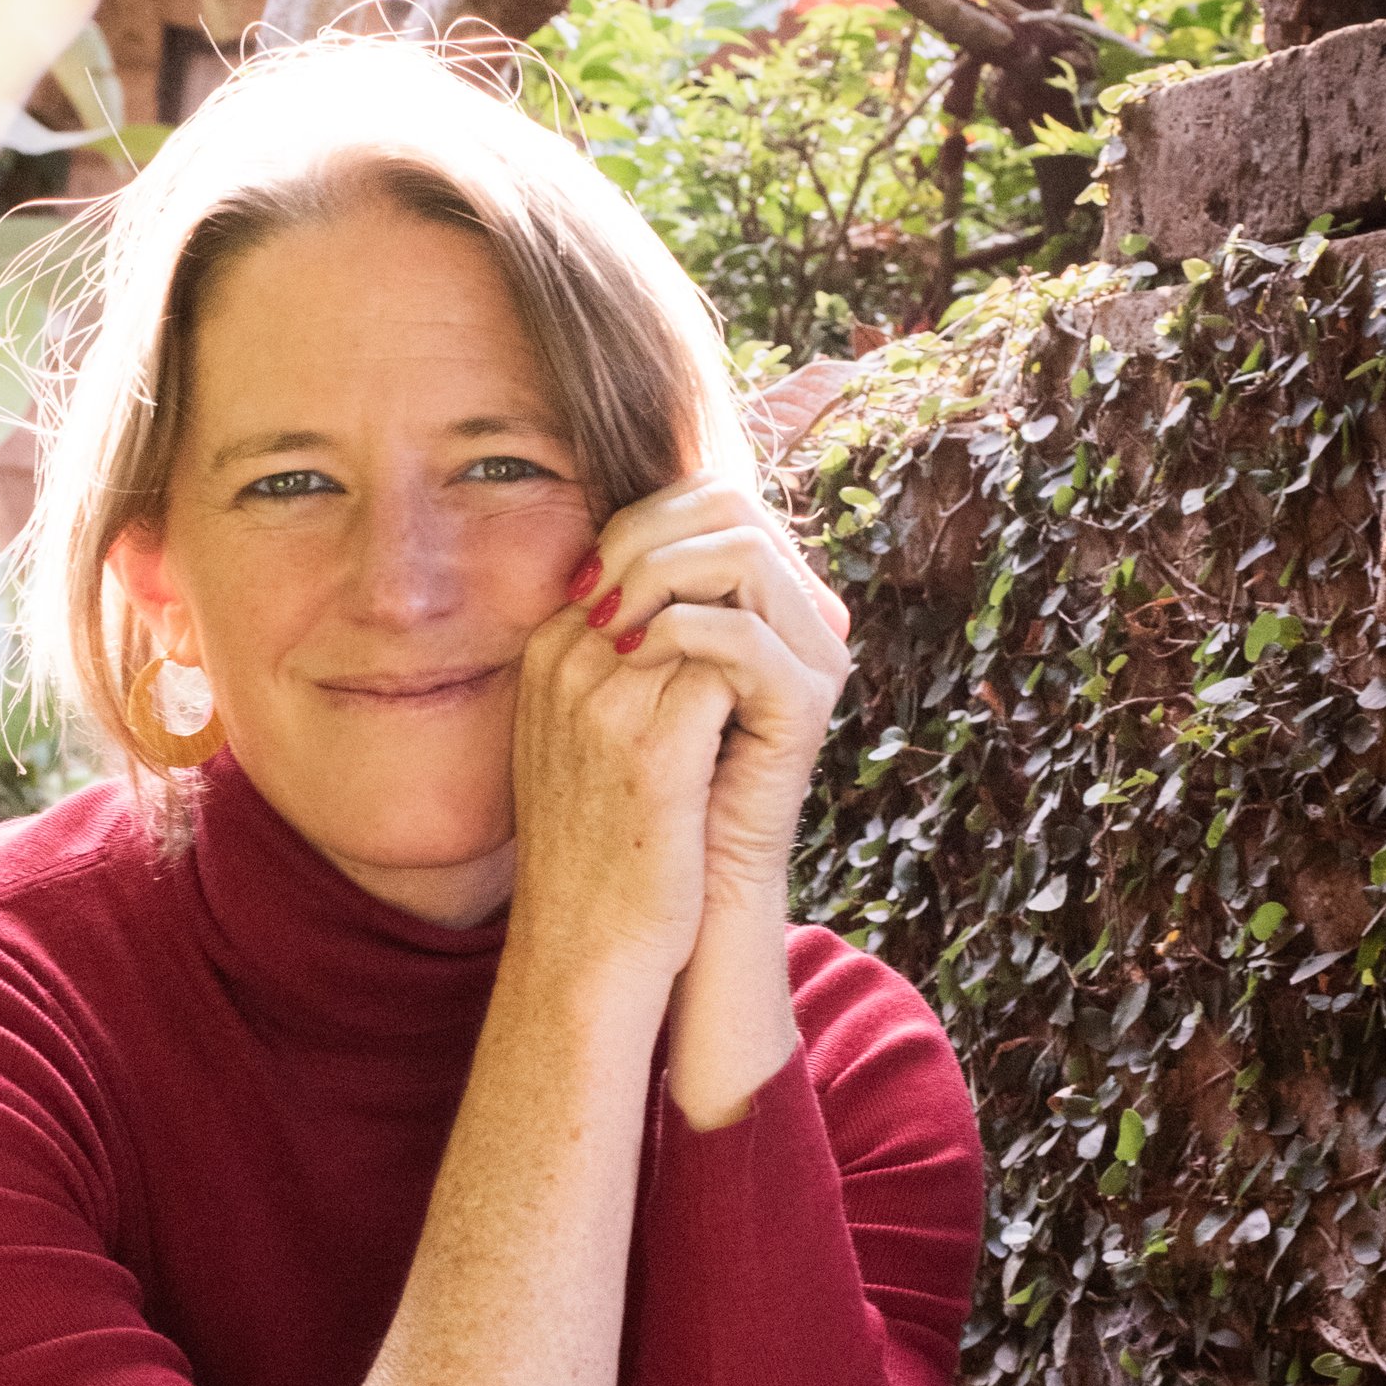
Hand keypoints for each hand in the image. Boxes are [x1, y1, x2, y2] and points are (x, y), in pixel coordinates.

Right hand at [507, 551, 738, 996]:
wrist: (582, 943)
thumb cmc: (590, 843)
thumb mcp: (576, 737)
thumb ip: (611, 668)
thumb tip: (678, 615)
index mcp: (547, 655)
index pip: (631, 554)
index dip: (698, 564)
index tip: (747, 587)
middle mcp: (568, 665)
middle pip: (666, 564)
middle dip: (730, 580)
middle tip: (778, 606)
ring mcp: (606, 702)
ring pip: (702, 604)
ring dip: (750, 623)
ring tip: (777, 657)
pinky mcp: (653, 749)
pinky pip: (726, 663)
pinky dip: (760, 673)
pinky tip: (774, 703)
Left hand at [571, 472, 851, 904]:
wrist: (674, 887)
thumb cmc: (637, 791)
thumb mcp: (619, 680)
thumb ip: (626, 606)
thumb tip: (586, 543)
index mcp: (754, 597)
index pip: (708, 498)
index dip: (635, 521)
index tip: (577, 582)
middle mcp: (792, 613)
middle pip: (732, 505)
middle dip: (646, 535)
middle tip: (589, 592)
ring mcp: (808, 656)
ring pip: (745, 551)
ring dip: (660, 573)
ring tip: (607, 624)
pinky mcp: (805, 704)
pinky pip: (748, 632)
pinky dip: (680, 630)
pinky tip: (631, 657)